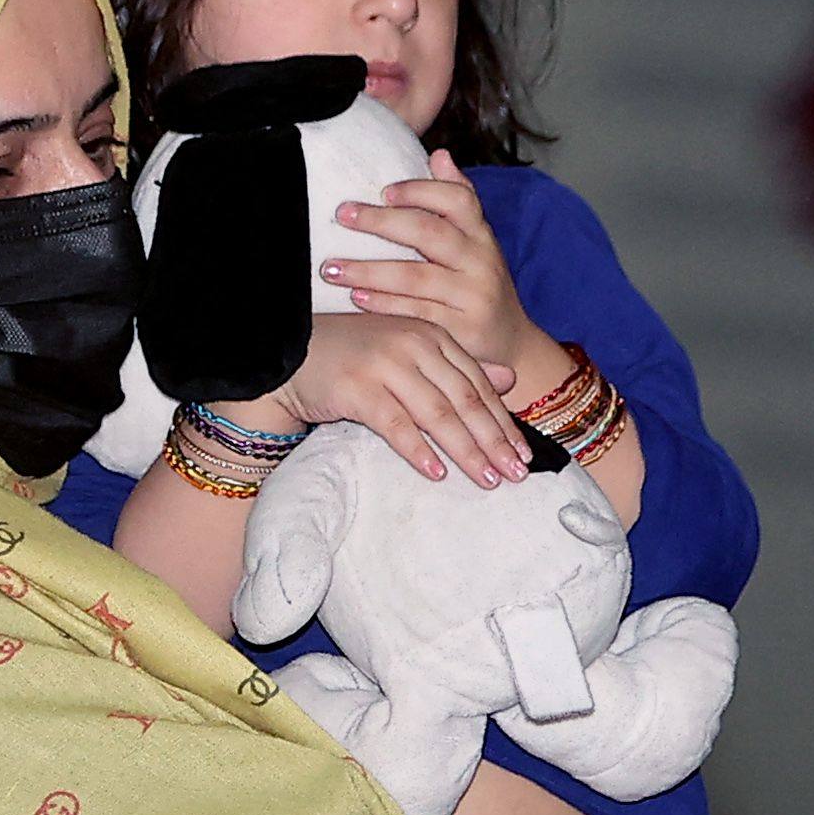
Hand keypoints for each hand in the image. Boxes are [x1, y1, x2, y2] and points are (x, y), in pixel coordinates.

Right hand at [269, 310, 527, 486]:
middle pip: (463, 400)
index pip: (477, 384)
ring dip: (466, 450)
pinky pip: (395, 424)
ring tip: (487, 479)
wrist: (290, 354)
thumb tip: (509, 381)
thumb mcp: (411, 352)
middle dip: (493, 440)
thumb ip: (458, 366)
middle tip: (515, 473)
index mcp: (432, 335)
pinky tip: (437, 472)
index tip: (523, 454)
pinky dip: (418, 450)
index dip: (502, 421)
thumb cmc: (355, 356)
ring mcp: (385, 364)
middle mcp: (413, 345)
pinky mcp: (357, 387)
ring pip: (437, 414)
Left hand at [323, 151, 556, 375]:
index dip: (421, 190)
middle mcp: (481, 261)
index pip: (458, 200)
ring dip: (369, 270)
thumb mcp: (477, 242)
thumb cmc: (478, 284)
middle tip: (342, 215)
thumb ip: (458, 200)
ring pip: (416, 276)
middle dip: (381, 222)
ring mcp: (473, 297)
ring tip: (332, 268)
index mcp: (482, 234)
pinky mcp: (462, 330)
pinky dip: (383, 304)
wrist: (511, 342)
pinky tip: (355, 297)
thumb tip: (439, 155)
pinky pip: (415, 312)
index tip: (383, 190)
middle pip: (430, 233)